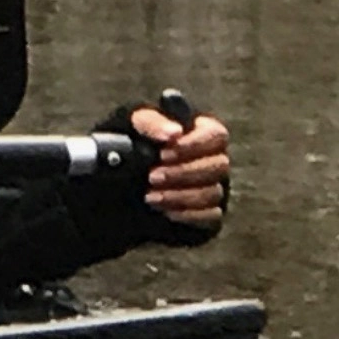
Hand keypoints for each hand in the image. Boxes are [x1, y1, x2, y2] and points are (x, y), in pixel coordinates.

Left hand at [131, 107, 228, 230]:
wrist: (120, 177)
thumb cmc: (136, 143)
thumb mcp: (136, 126)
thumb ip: (153, 123)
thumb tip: (173, 132)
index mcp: (204, 132)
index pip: (216, 135)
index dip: (194, 144)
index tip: (164, 153)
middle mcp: (215, 159)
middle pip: (218, 166)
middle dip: (182, 173)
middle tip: (153, 176)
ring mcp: (216, 186)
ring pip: (212, 192)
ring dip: (180, 196)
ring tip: (151, 196)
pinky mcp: (211, 211)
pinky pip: (210, 215)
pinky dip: (187, 214)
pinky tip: (164, 211)